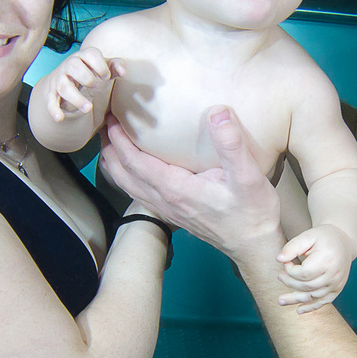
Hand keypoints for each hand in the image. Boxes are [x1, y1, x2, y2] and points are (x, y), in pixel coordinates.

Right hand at [47, 46, 123, 122]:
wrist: (66, 78)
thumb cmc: (90, 72)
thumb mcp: (103, 68)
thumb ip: (115, 66)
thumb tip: (123, 71)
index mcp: (83, 56)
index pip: (90, 54)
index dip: (100, 65)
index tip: (106, 77)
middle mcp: (69, 65)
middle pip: (73, 66)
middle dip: (87, 77)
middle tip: (97, 87)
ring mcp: (59, 79)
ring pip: (64, 86)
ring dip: (76, 98)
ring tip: (88, 108)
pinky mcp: (52, 93)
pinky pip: (50, 101)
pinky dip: (54, 110)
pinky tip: (60, 118)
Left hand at [99, 107, 281, 263]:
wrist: (253, 245)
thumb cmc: (252, 212)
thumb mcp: (249, 176)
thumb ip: (232, 144)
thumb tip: (218, 112)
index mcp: (176, 189)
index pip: (136, 163)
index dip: (120, 140)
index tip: (111, 117)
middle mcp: (165, 201)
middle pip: (124, 174)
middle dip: (110, 149)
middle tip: (103, 123)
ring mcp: (168, 209)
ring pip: (129, 186)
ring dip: (115, 164)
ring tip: (109, 142)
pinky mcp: (173, 213)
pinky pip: (139, 193)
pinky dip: (127, 177)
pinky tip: (132, 168)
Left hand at [277, 224, 350, 312]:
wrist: (343, 242)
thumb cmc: (323, 237)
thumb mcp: (308, 236)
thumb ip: (292, 247)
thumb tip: (278, 260)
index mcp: (327, 260)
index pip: (304, 274)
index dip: (290, 271)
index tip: (286, 262)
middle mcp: (334, 275)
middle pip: (307, 287)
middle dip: (290, 283)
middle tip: (279, 277)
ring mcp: (336, 284)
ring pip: (313, 297)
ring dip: (295, 300)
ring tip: (280, 301)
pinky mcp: (337, 289)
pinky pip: (323, 302)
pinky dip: (311, 307)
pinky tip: (299, 310)